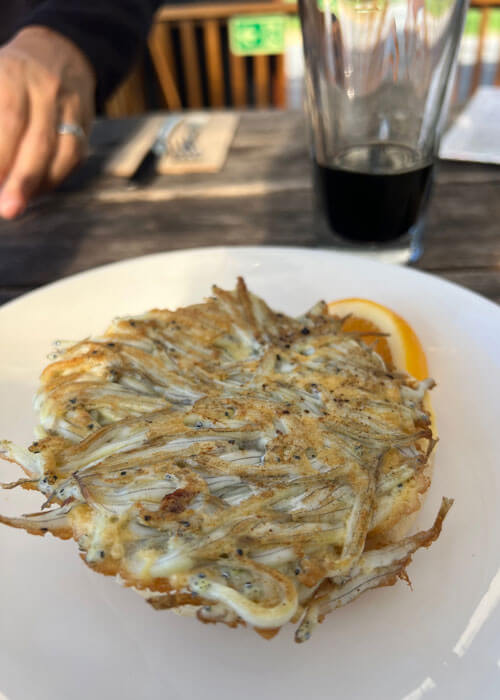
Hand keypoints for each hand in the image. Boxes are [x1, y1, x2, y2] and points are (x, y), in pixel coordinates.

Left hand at [0, 26, 95, 218]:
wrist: (58, 53)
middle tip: (7, 209)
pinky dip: (54, 179)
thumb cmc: (11, 78)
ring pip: (62, 152)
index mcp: (13, 74)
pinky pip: (74, 157)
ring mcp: (70, 107)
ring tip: (17, 206)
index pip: (9, 117)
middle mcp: (45, 88)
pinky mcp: (86, 125)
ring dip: (39, 184)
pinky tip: (35, 191)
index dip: (0, 154)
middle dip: (21, 178)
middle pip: (37, 139)